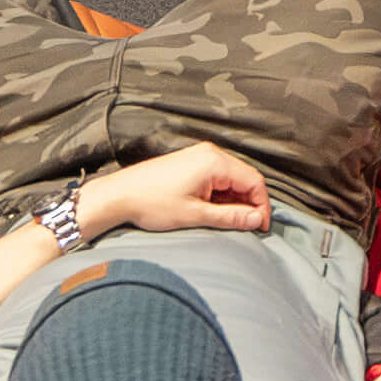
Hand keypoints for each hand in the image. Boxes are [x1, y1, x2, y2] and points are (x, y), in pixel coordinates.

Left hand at [72, 142, 274, 239]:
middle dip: (249, 203)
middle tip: (245, 227)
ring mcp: (199, 156)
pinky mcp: (190, 163)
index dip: (261, 206)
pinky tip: (212, 211)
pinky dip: (221, 195)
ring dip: (234, 201)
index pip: (254, 181)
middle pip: (244, 178)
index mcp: (214, 162)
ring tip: (225, 222)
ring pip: (231, 179)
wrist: (119, 195)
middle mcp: (209, 154)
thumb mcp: (195, 215)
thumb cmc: (152, 203)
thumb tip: (257, 219)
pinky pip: (217, 178)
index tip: (259, 227)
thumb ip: (230, 217)